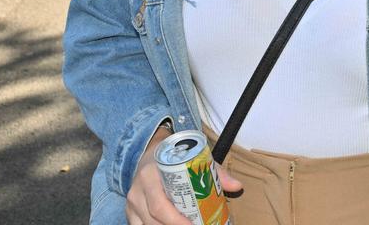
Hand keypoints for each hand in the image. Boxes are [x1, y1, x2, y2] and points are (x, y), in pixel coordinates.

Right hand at [127, 127, 241, 224]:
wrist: (150, 151)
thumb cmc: (175, 157)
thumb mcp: (194, 158)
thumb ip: (215, 172)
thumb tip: (237, 186)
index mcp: (150, 175)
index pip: (160, 205)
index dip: (176, 221)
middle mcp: (137, 191)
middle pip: (153, 220)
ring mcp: (132, 203)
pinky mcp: (131, 211)